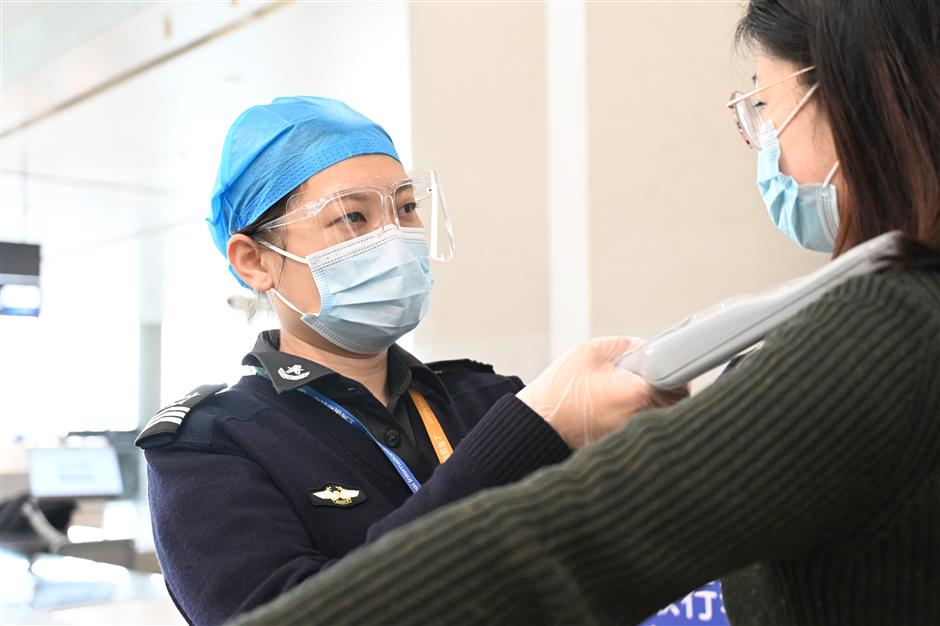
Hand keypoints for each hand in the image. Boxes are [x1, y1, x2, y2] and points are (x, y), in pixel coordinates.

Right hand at [517, 336, 687, 449]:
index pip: (678, 382)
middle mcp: (640, 421)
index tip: (660, 365)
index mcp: (636, 394)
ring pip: (662, 419)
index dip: (674, 370)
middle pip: (676, 404)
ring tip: (624, 397)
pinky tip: (615, 412)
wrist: (535, 427)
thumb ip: (625, 345)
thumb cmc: (558, 392)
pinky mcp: (624, 449)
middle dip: (665, 387)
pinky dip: (637, 420)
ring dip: (653, 405)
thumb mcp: (588, 353)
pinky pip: (644, 432)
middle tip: (642, 379)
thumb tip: (646, 349)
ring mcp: (633, 438)